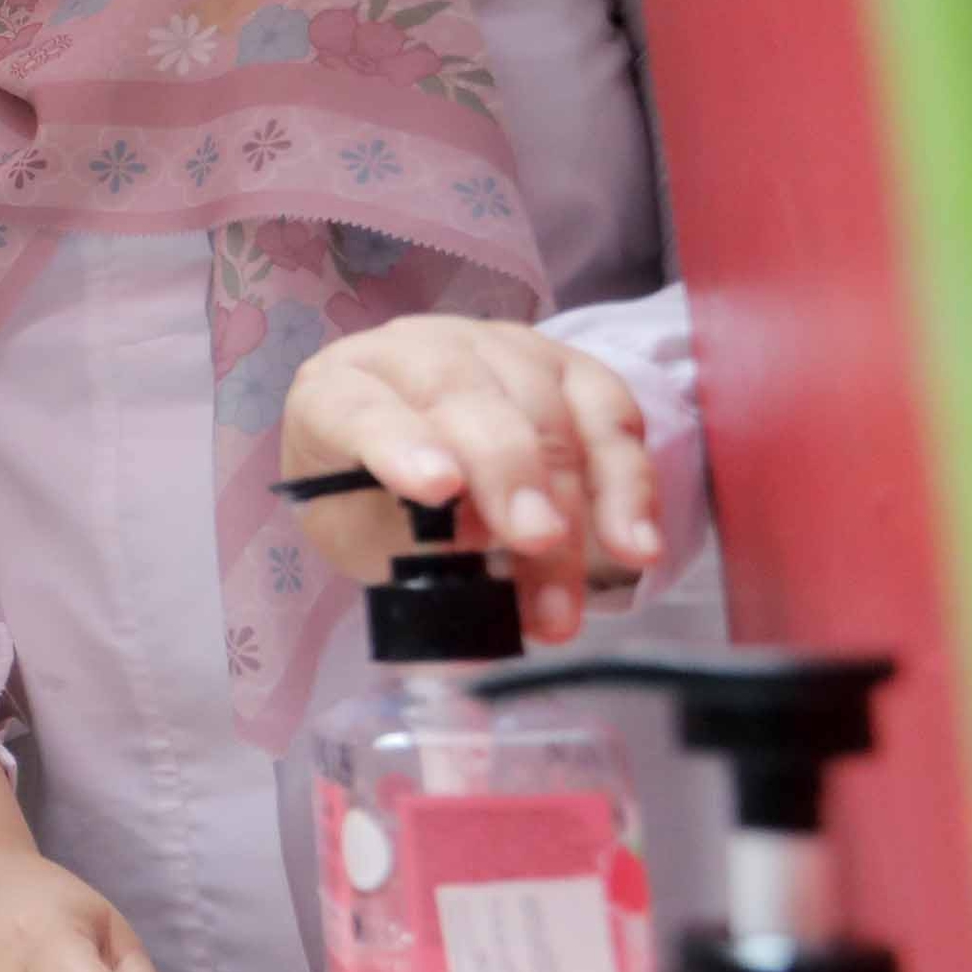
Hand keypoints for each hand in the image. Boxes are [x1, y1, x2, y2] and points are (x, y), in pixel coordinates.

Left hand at [280, 314, 663, 646]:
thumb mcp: (364, 539)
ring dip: (571, 506)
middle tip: (534, 539)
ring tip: (567, 596)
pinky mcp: (569, 368)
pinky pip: (612, 417)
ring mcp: (497, 350)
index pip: (360, 410)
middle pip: (468, 397)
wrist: (421, 466)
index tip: (437, 489)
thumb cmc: (376, 505)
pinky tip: (634, 548)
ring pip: (548, 410)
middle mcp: (415, 353)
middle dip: (509, 472)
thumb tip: (461, 621)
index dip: (400, 445)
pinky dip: (628, 486)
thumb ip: (402, 558)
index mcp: (336, 392)